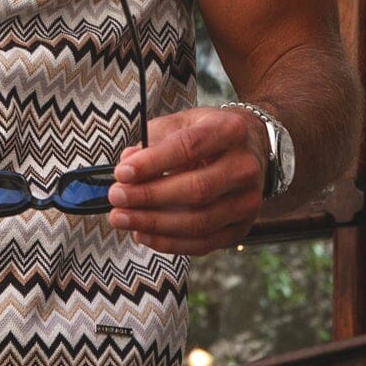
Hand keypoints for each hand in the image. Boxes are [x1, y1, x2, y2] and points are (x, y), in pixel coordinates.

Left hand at [106, 107, 270, 255]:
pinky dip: (169, 243)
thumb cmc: (206, 134)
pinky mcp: (242, 228)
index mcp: (229, 130)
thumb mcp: (181, 123)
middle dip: (149, 196)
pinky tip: (142, 234)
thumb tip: (126, 164)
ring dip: (154, 224)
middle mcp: (245, 166)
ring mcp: (248, 200)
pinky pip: (203, 243)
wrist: (249, 149)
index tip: (121, 173)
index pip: (188, 147)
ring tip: (122, 218)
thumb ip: (152, 140)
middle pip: (196, 188)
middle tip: (116, 197)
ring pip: (199, 221)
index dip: (152, 162)